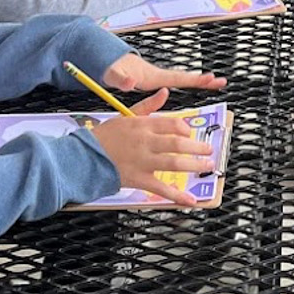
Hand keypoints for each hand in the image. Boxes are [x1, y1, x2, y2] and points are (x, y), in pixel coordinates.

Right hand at [95, 91, 216, 206]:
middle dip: (198, 147)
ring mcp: (143, 162)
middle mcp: (145, 142)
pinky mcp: (138, 179)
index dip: (186, 128)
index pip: (172, 124)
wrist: (84, 156)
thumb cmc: (105, 137)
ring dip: (194, 165)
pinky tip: (191, 200)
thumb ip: (148, 106)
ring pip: (174, 163)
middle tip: (209, 150)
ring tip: (207, 166)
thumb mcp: (125, 116)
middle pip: (177, 143)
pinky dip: (177, 196)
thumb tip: (165, 92)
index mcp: (142, 125)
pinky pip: (161, 189)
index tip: (190, 132)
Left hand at [106, 52, 226, 95]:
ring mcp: (159, 78)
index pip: (177, 78)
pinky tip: (198, 86)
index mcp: (153, 76)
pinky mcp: (156, 81)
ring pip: (183, 80)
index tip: (210, 78)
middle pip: (186, 77)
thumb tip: (131, 83)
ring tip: (216, 84)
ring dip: (199, 81)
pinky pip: (177, 83)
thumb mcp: (113, 74)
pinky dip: (190, 83)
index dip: (193, 79)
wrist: (110, 62)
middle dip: (203, 80)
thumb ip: (121, 79)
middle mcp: (159, 76)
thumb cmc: (112, 68)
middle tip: (221, 82)